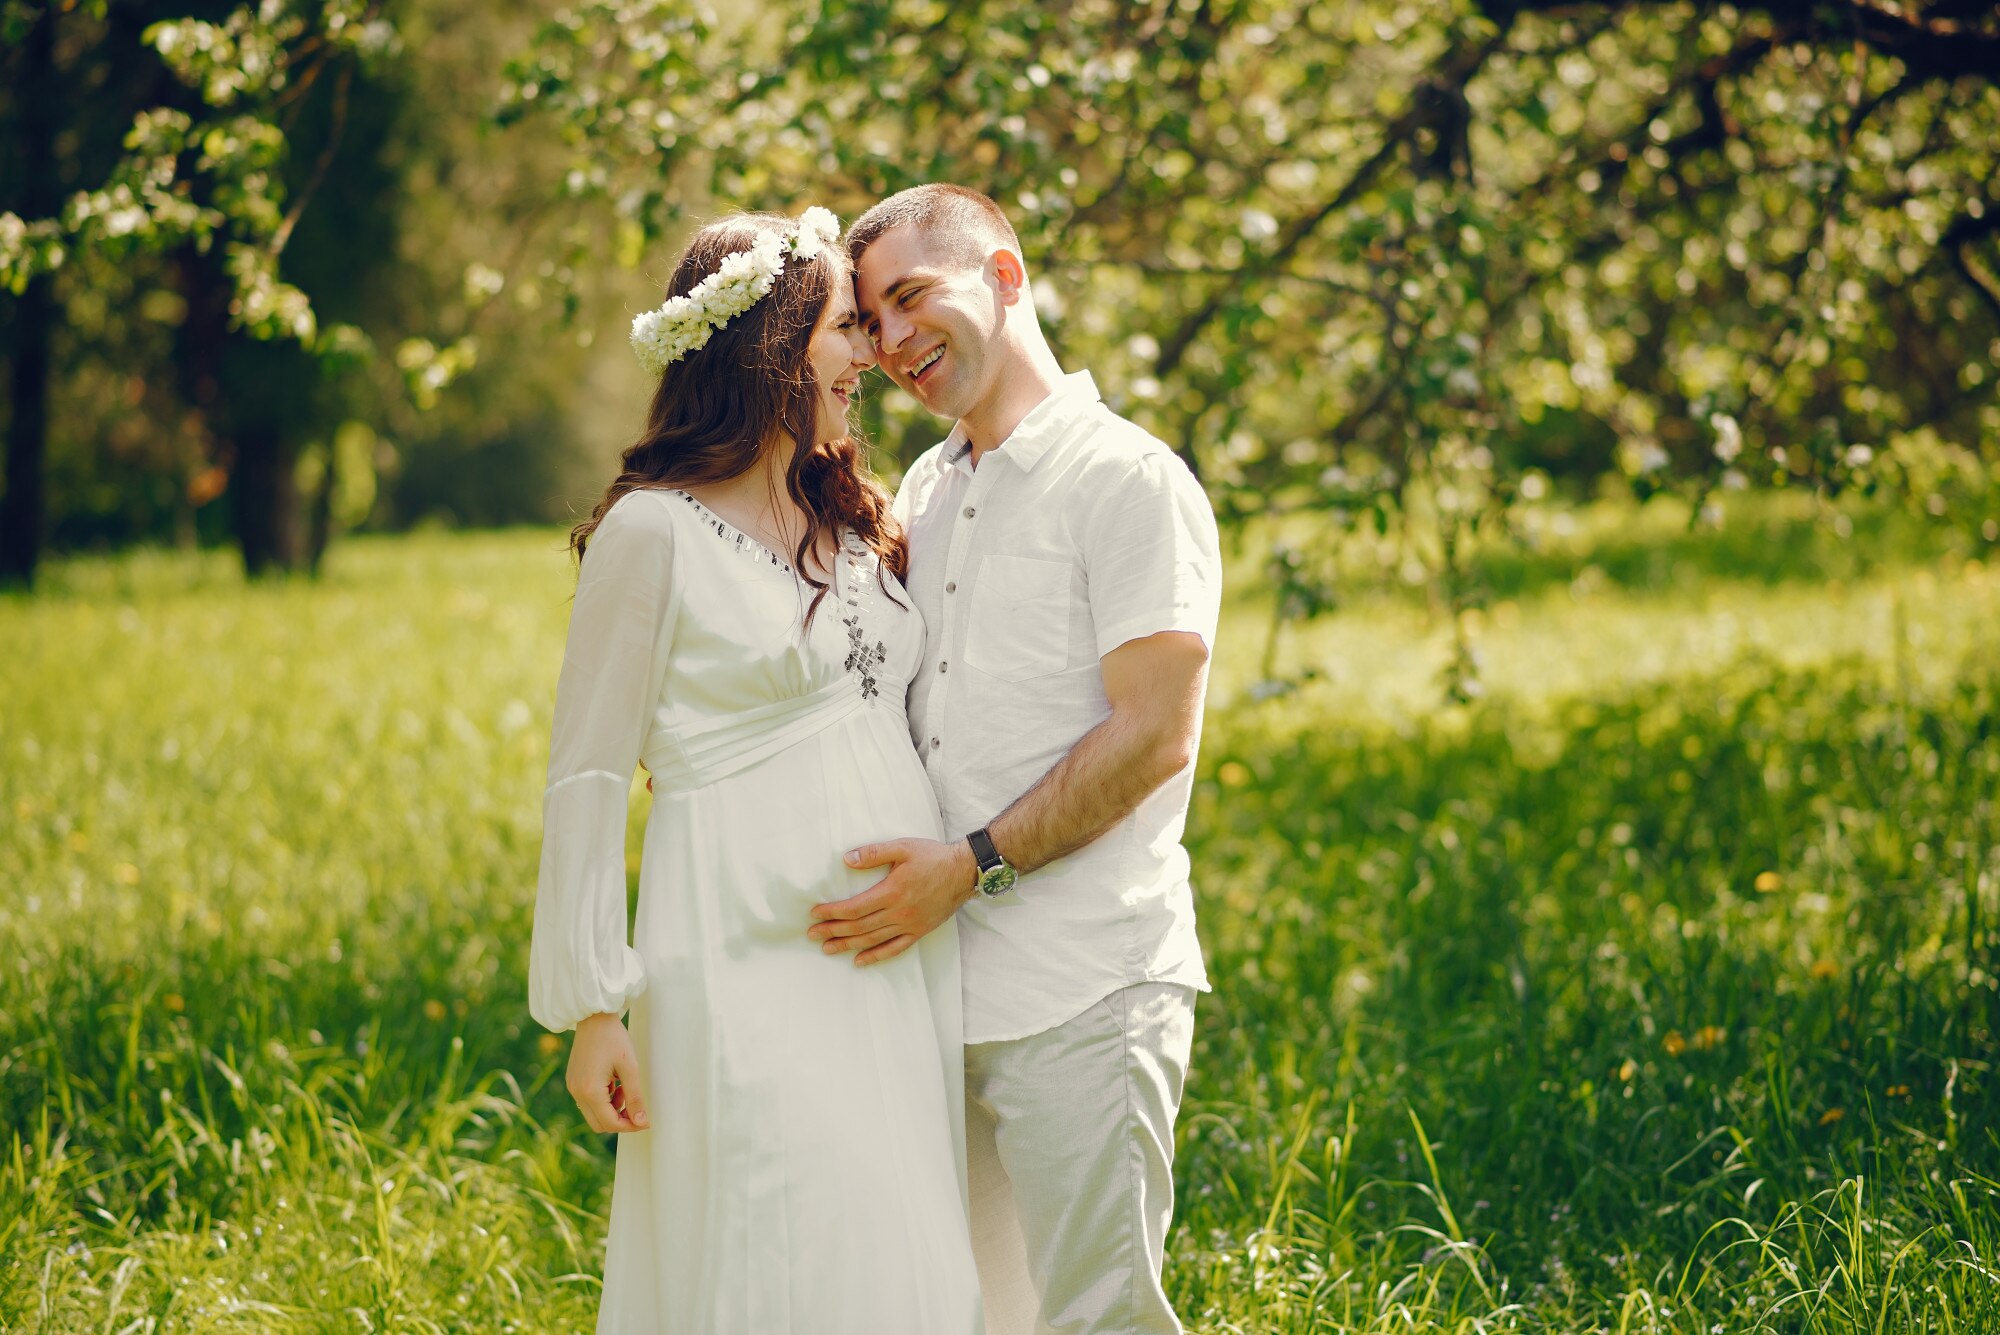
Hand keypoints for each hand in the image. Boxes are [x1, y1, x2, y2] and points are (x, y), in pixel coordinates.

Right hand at [565, 1013, 650, 1133]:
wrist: (594, 1017)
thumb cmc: (614, 1038)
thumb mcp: (630, 1067)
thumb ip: (635, 1096)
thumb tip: (642, 1122)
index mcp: (590, 1091)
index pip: (610, 1123)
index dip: (630, 1126)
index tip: (645, 1121)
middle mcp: (577, 1092)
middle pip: (599, 1124)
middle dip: (620, 1121)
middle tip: (636, 1108)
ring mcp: (573, 1087)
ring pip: (593, 1114)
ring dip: (612, 1110)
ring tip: (624, 1090)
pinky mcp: (573, 1081)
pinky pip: (588, 1102)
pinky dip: (603, 1101)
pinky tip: (614, 1084)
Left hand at [808, 837, 977, 965]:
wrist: (964, 872)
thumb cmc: (933, 857)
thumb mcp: (903, 847)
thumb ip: (873, 853)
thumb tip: (846, 859)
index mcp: (892, 892)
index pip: (854, 908)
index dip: (832, 912)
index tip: (815, 914)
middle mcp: (898, 913)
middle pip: (859, 927)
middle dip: (833, 931)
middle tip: (812, 934)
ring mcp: (909, 925)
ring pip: (872, 940)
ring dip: (847, 945)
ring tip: (828, 948)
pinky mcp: (919, 931)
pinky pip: (894, 948)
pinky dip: (876, 956)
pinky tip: (860, 960)